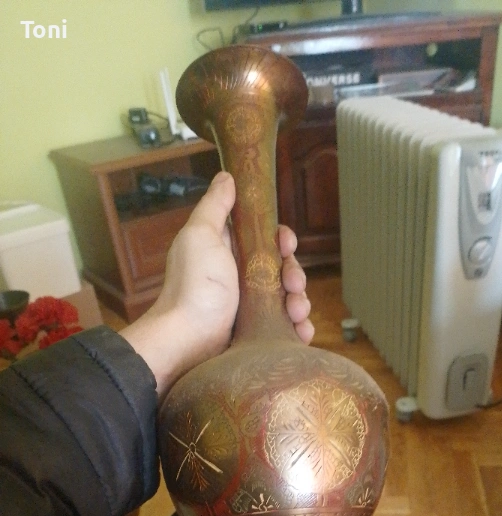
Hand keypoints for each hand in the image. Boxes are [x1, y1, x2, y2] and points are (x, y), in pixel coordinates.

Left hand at [120, 172, 313, 398]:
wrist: (187, 339)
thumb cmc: (194, 285)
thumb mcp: (200, 235)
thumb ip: (215, 206)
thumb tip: (227, 176)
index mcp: (230, 253)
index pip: (267, 240)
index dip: (282, 240)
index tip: (285, 244)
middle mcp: (242, 280)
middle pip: (284, 270)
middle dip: (295, 274)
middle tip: (292, 285)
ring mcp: (251, 310)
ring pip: (290, 300)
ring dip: (300, 303)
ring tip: (295, 312)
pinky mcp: (258, 336)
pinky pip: (287, 330)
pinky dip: (299, 329)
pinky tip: (300, 331)